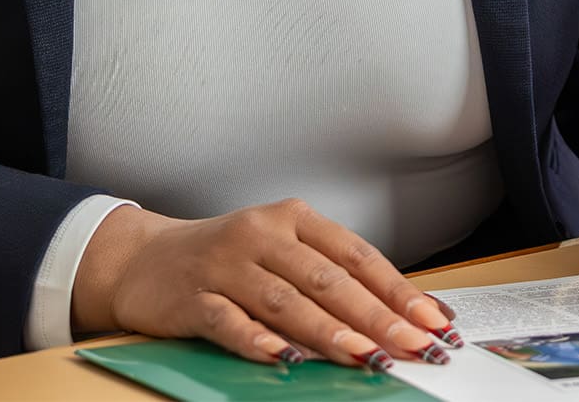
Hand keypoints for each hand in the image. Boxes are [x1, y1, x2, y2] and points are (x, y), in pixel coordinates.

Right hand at [71, 199, 459, 369]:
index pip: (356, 255)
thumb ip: (328, 277)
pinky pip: (230, 322)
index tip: (434, 321)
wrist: (144, 258)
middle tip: (415, 346)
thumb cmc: (226, 258)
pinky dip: (259, 342)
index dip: (398, 289)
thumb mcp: (279, 251)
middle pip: (328, 279)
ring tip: (366, 357)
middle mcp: (262, 233)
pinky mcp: (193, 297)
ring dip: (330, 333)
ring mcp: (226, 264)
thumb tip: (395, 316)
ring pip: (286, 300)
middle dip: (378, 317)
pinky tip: (286, 360)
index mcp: (293, 217)